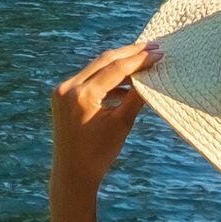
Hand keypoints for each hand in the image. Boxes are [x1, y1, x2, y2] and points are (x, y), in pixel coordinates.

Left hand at [49, 37, 155, 199]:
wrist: (72, 174)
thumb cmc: (99, 154)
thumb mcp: (122, 124)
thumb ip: (136, 97)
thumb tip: (152, 74)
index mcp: (83, 96)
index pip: (115, 69)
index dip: (139, 60)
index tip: (158, 53)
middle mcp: (68, 87)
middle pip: (104, 61)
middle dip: (130, 54)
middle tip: (153, 47)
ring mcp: (62, 90)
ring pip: (96, 67)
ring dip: (120, 64)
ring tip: (143, 60)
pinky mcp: (62, 95)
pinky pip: (89, 79)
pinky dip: (107, 78)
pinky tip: (127, 80)